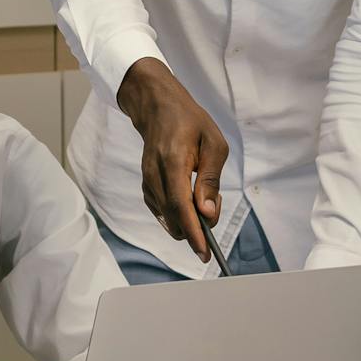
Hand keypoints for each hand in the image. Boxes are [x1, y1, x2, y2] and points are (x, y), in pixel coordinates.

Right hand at [115, 58, 228, 254]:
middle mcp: (154, 175)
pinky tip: (190, 200)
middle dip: (198, 227)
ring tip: (203, 195)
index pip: (180, 206)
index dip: (193, 233)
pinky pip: (163, 213)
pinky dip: (179, 216)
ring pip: (168, 220)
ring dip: (189, 220)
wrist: (157, 107)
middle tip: (214, 204)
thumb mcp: (213, 143)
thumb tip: (208, 213)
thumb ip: (211, 179)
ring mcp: (147, 182)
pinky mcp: (146, 187)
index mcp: (172, 161)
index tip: (205, 253)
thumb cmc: (190, 122)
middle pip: (173, 219)